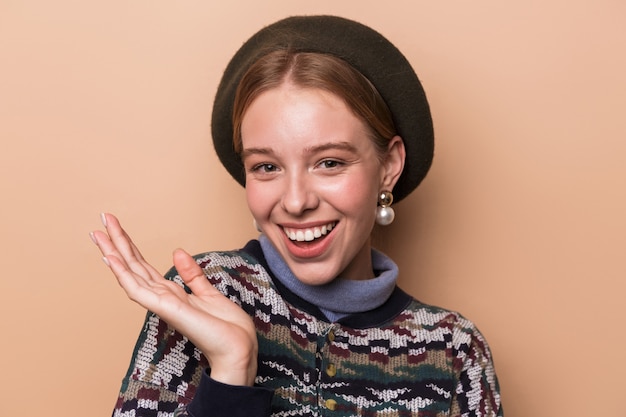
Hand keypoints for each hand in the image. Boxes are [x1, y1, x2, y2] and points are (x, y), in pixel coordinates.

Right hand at [90, 213, 257, 385]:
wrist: (238, 349)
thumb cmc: (226, 329)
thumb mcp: (209, 294)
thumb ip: (192, 275)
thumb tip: (178, 252)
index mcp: (172, 294)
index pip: (144, 266)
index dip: (130, 247)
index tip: (117, 228)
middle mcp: (162, 298)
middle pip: (133, 266)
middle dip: (117, 243)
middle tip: (102, 219)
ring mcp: (161, 304)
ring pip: (131, 274)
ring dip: (114, 253)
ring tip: (98, 233)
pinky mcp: (166, 309)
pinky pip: (139, 290)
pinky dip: (123, 274)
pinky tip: (111, 259)